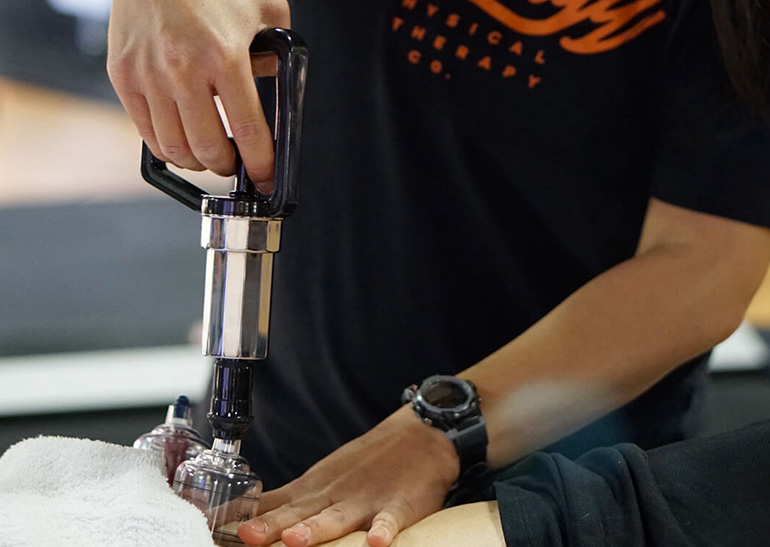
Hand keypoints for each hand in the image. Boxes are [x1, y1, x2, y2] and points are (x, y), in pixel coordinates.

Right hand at [107, 0, 289, 191]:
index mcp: (224, 56)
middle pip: (207, 148)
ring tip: (208, 155)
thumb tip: (270, 80)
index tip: (265, 178)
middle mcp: (183, 70)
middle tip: (235, 162)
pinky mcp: (123, 76)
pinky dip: (166, 147)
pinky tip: (180, 141)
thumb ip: (276, 50)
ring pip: (174, 147)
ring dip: (196, 161)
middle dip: (226, 165)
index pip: (248, 130)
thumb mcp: (263, 8)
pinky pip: (145, 132)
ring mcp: (148, 75)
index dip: (260, 163)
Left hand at [238, 407, 459, 546]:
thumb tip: (240, 519)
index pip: (274, 507)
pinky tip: (376, 541)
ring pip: (339, 517)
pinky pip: (390, 520)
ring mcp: (366, 500)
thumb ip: (285, 503)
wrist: (418, 437)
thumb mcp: (319, 479)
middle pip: (299, 514)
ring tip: (298, 539)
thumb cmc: (364, 465)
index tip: (219, 528)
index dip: (248, 519)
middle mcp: (334, 496)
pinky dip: (384, 529)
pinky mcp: (399, 505)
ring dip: (318, 528)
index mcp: (314, 491)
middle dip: (272, 528)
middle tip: (247, 536)